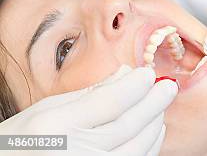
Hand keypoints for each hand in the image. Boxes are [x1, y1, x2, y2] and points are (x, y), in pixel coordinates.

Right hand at [0, 65, 177, 154]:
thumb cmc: (23, 141)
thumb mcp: (47, 110)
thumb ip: (88, 93)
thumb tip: (126, 75)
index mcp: (56, 127)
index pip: (109, 103)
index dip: (134, 86)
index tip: (148, 73)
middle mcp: (73, 152)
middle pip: (127, 126)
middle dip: (152, 103)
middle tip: (168, 87)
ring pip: (134, 149)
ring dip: (153, 125)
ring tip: (161, 106)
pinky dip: (147, 148)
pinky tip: (153, 132)